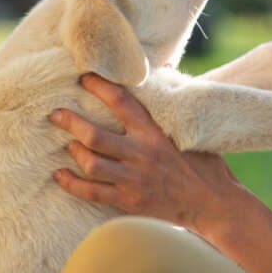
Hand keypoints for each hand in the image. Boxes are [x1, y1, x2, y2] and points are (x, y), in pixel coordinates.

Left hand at [49, 73, 249, 234]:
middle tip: (55, 114)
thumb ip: (175, 101)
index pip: (122, 102)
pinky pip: (92, 193)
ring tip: (67, 144)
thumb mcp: (194, 129)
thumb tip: (166, 67)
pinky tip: (60, 175)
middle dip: (70, 122)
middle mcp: (142, 154)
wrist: (215, 205)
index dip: (100, 87)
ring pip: (91, 163)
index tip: (84, 78)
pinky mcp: (130, 202)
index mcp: (156, 133)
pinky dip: (72, 184)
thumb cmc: (206, 166)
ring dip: (74, 151)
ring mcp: (134, 180)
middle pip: (95, 135)